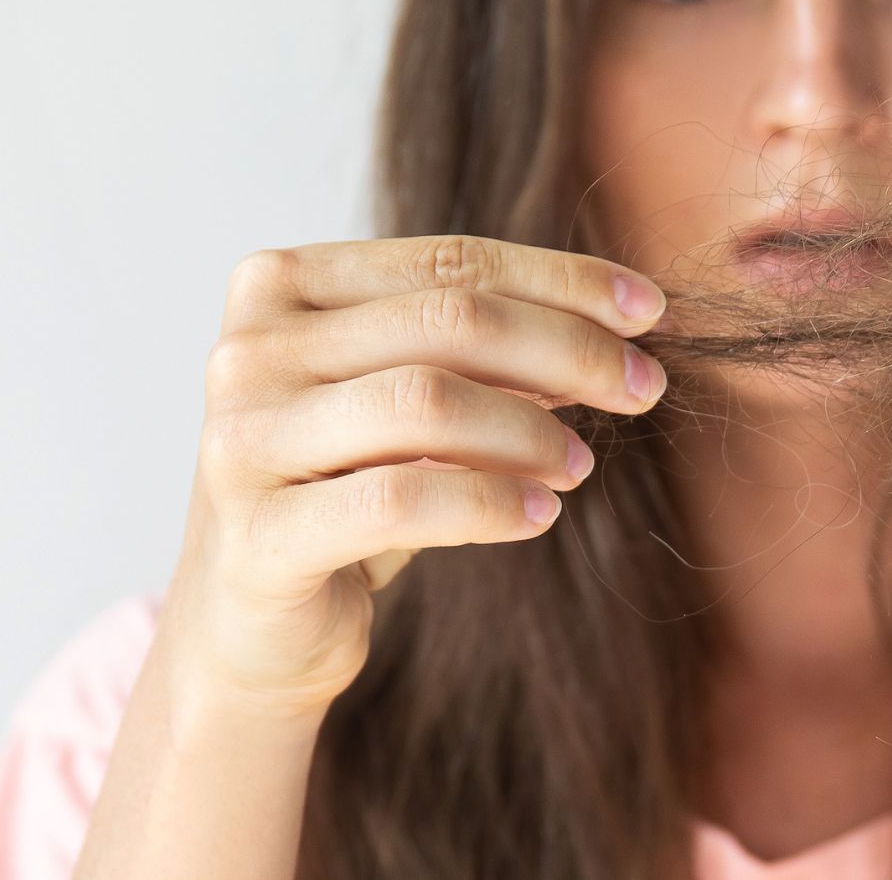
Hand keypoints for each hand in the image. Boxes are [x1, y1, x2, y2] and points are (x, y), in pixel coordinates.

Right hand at [164, 234, 668, 720]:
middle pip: (448, 319)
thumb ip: (483, 351)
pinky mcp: (257, 537)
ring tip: (581, 465)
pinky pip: (400, 501)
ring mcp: (242, 442)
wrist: (255, 629)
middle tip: (644, 389)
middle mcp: (249, 350)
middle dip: (568, 350)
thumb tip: (615, 325)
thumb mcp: (412, 401)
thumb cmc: (346, 493)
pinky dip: (490, 501)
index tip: (649, 311)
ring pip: (426, 401)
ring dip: (530, 431)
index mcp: (281, 287)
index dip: (562, 281)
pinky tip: (539, 514)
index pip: (449, 262)